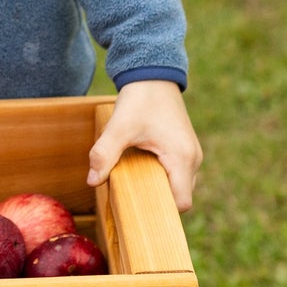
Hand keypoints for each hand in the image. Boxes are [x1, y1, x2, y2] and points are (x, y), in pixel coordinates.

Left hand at [87, 80, 201, 211]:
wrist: (153, 74)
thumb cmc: (141, 99)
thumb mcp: (119, 126)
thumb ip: (105, 154)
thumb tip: (93, 181)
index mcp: (182, 157)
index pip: (182, 202)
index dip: (163, 211)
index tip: (139, 210)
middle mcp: (193, 158)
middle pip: (180, 197)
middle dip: (157, 201)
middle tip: (130, 198)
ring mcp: (191, 154)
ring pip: (179, 185)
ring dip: (159, 188)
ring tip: (133, 183)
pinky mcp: (184, 149)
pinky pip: (177, 174)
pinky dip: (161, 177)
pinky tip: (140, 171)